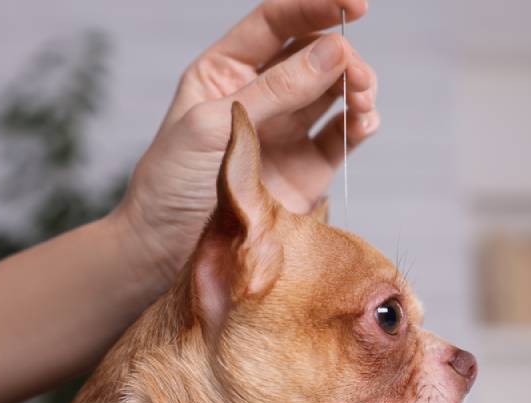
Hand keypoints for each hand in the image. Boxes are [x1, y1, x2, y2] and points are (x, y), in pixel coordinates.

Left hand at [113, 0, 378, 288]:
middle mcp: (262, 95)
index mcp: (227, 71)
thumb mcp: (213, 126)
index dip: (316, 6)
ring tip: (361, 100)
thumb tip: (333, 52)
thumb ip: (274, 90)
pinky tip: (363, 123)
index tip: (355, 4)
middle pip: (314, 55)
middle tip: (355, 75)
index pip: (276, 22)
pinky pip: (342, 136)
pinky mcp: (307, 168)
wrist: (167, 251)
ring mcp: (287, 131)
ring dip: (356, 87)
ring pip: (335, 92)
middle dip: (342, 56)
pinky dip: (360, 125)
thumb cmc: (172, 183)